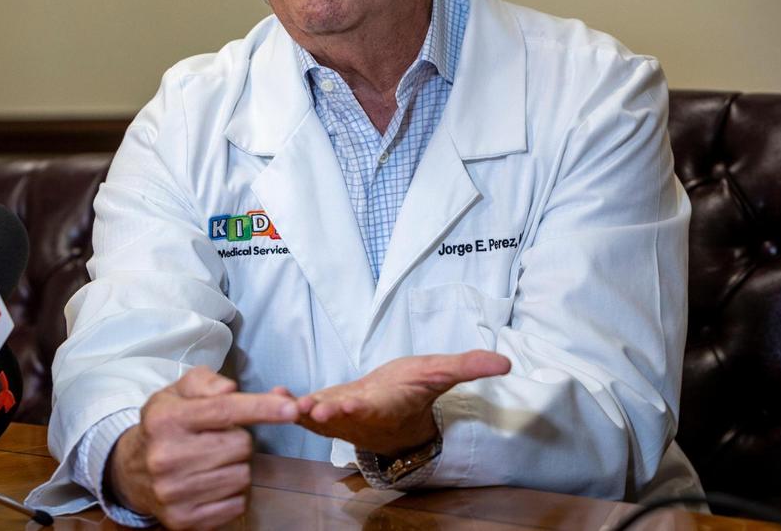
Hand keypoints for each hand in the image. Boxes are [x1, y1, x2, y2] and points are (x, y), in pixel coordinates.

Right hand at [105, 366, 297, 529]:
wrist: (130, 471)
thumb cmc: (165, 425)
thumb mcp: (177, 392)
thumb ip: (206, 382)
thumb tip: (231, 389)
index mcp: (167, 419)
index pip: (224, 411)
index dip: (261, 408)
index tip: (291, 409)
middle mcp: (167, 456)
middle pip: (240, 445)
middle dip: (238, 439)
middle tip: (216, 439)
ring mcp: (174, 491)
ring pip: (241, 476)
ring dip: (236, 466)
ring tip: (212, 461)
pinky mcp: (183, 519)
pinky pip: (236, 504)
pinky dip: (232, 493)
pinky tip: (211, 483)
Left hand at [295, 350, 509, 455]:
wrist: (394, 412)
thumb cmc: (413, 391)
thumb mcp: (440, 373)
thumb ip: (468, 366)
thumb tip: (506, 362)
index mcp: (388, 405)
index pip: (375, 407)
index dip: (360, 406)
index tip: (346, 404)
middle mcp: (361, 414)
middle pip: (342, 416)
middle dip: (327, 413)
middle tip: (310, 410)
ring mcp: (340, 416)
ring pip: (319, 418)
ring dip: (302, 412)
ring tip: (287, 404)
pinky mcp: (324, 410)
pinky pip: (305, 409)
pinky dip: (290, 403)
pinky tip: (275, 395)